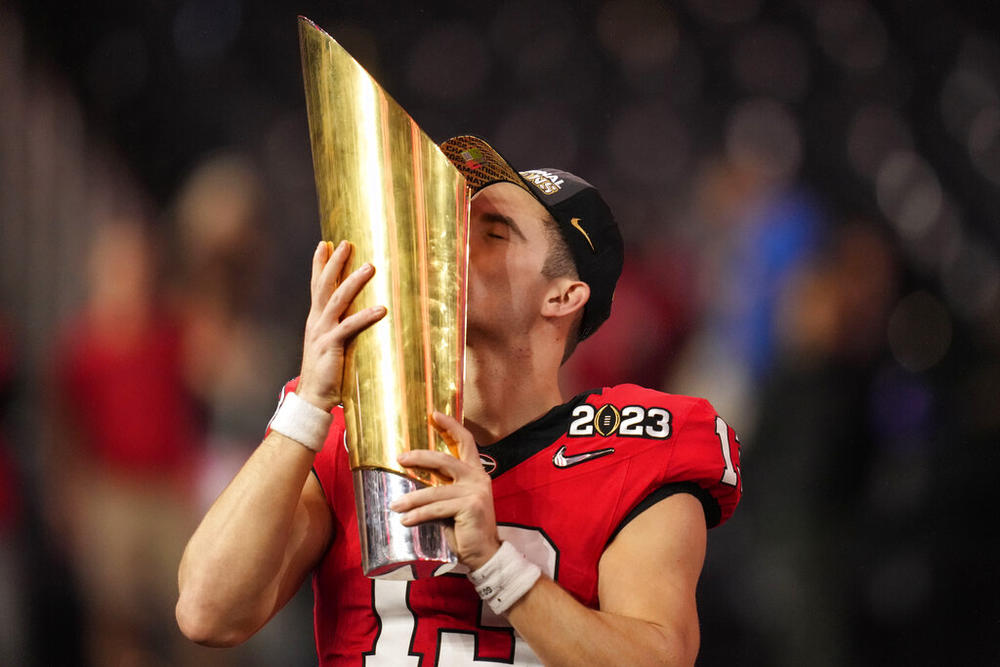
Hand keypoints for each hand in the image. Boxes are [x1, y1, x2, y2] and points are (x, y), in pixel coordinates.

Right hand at [296, 240, 385, 411]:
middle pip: (324, 286)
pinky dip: (365, 317)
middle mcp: (316, 322)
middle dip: (334, 263)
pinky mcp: (331, 347)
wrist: (313, 399)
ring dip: (354, 282)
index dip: (319, 264)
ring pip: (338, 300)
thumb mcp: (331, 345)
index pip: (317, 286)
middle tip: (346, 243)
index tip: (325, 243)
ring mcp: (322, 334)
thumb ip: (340, 329)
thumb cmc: (326, 373)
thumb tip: (355, 318)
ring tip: (370, 267)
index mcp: (316, 320)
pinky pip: (349, 327)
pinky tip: (381, 309)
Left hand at [390, 411, 501, 570]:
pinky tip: (406, 520)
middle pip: (445, 459)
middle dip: (420, 457)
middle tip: (401, 458)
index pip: (465, 442)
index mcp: (476, 472)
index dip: (451, 426)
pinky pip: (437, 509)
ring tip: (395, 506)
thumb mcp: (453, 502)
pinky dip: (419, 515)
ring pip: (435, 491)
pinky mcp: (471, 506)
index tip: (434, 414)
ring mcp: (475, 491)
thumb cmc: (465, 528)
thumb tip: (412, 479)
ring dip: (412, 499)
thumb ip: (441, 488)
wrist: (484, 553)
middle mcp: (478, 478)